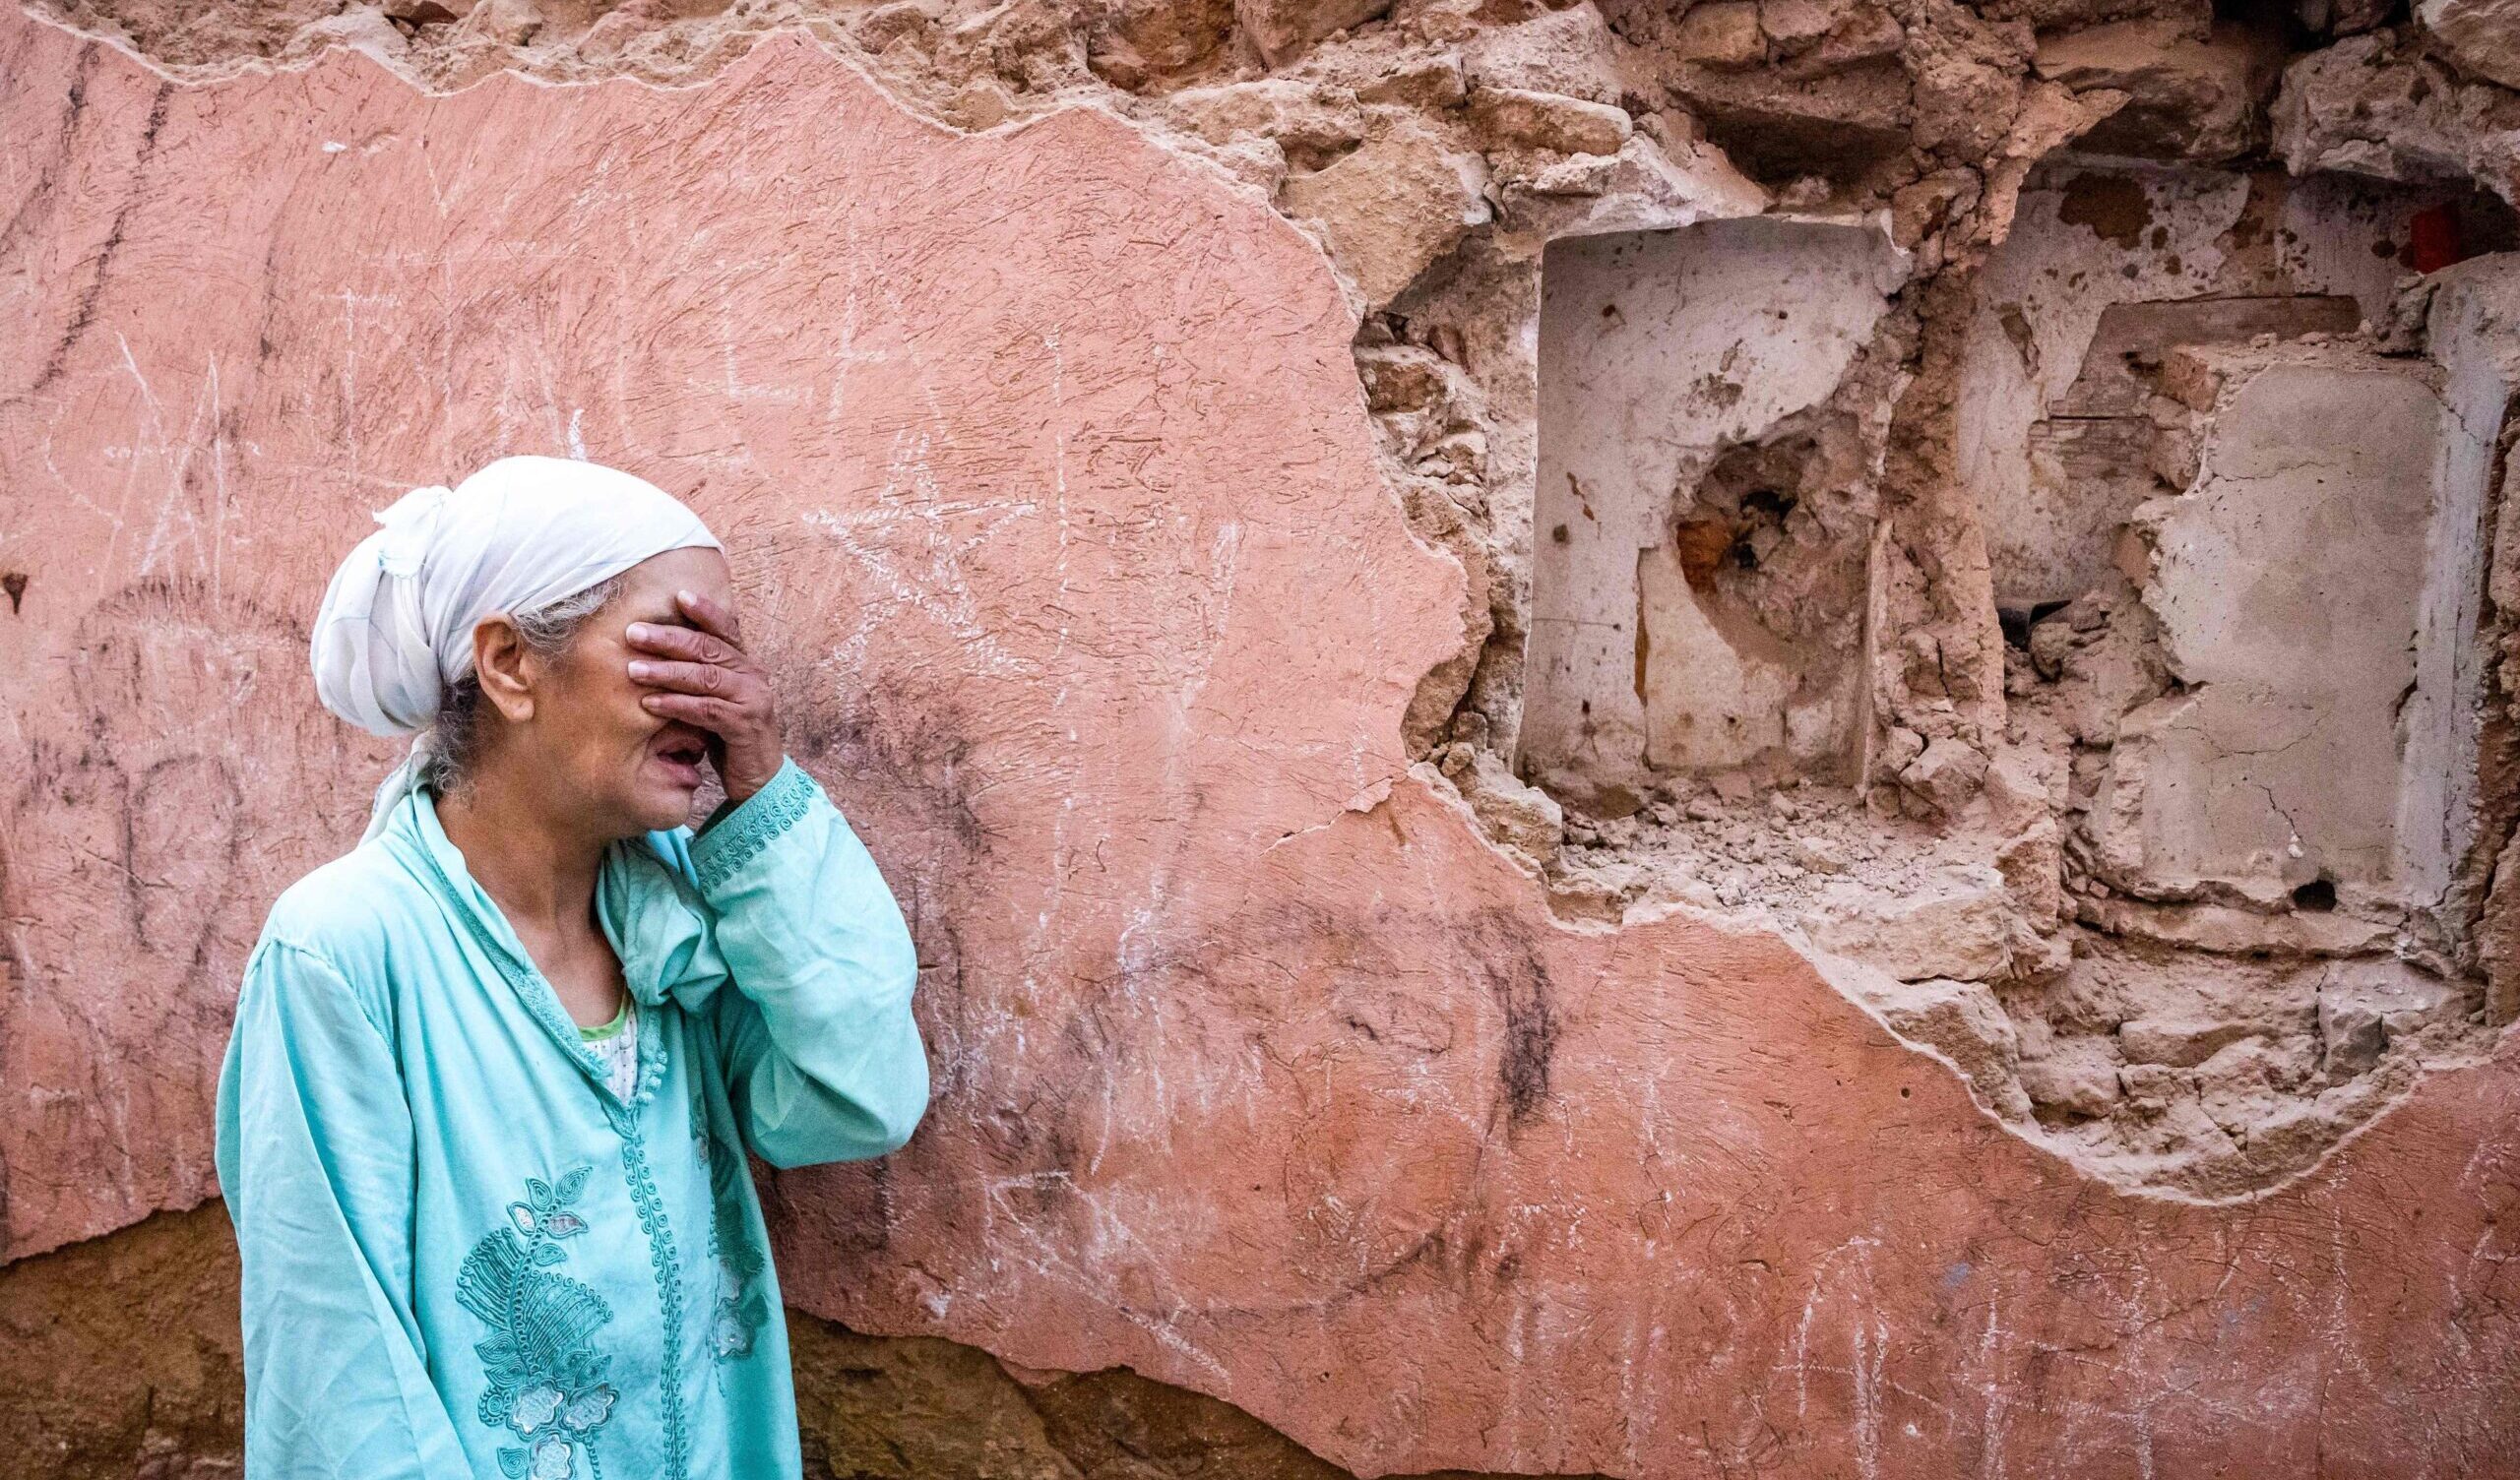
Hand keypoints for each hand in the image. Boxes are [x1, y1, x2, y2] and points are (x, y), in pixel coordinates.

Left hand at [624, 590, 784, 804]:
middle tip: (635, 633)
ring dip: (666, 671)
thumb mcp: (715, 700)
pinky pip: (706, 709)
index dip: (705, 611)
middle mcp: (754, 676)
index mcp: (746, 665)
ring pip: (706, 677)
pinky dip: (676, 704)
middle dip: (669, 639)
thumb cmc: (730, 738)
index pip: (727, 629)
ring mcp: (753, 700)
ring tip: (633, 669)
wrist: (760, 781)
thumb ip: (699, 677)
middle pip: (709, 648)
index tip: (679, 595)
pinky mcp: (746, 725)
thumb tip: (656, 652)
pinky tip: (650, 702)